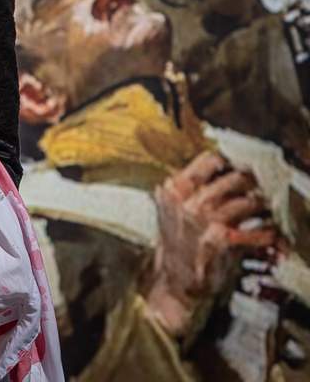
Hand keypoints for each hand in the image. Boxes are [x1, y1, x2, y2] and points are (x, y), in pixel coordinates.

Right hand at [144, 151, 278, 338]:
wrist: (173, 284)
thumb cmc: (176, 248)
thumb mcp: (172, 211)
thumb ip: (191, 190)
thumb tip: (225, 171)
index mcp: (175, 189)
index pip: (210, 160)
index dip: (231, 164)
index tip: (240, 170)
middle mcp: (190, 201)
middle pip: (236, 178)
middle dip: (253, 185)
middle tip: (259, 192)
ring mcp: (207, 220)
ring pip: (251, 202)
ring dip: (265, 209)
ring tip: (267, 213)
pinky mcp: (225, 241)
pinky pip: (260, 231)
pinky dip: (271, 235)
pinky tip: (272, 238)